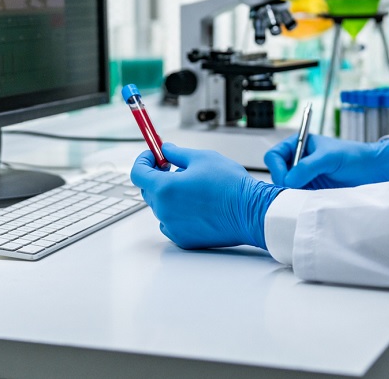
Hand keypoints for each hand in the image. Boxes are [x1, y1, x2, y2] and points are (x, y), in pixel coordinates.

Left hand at [130, 143, 283, 249]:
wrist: (250, 212)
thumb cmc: (230, 185)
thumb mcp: (202, 158)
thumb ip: (177, 153)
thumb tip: (165, 150)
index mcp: (165, 189)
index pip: (138, 173)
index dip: (144, 160)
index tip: (153, 155)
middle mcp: (164, 210)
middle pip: (148, 190)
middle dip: (157, 176)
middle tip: (174, 167)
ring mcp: (172, 227)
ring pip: (161, 207)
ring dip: (169, 195)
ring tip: (193, 188)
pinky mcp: (183, 239)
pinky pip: (171, 222)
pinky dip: (177, 213)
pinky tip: (197, 206)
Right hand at [264, 135, 388, 189]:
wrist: (373, 172)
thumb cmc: (354, 156)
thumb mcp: (330, 156)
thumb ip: (308, 166)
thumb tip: (289, 179)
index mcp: (299, 145)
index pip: (274, 156)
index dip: (278, 168)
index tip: (287, 179)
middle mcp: (298, 161)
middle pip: (277, 173)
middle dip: (283, 183)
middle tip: (295, 190)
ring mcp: (304, 178)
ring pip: (286, 188)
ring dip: (291, 193)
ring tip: (306, 196)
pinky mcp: (311, 192)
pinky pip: (297, 198)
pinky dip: (299, 201)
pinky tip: (310, 201)